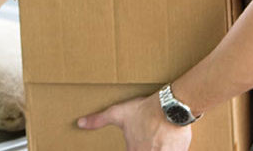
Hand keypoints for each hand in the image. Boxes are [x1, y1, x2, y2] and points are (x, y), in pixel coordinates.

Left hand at [77, 94, 192, 150]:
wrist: (171, 107)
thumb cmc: (144, 110)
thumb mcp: (118, 114)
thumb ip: (98, 120)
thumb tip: (79, 123)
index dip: (134, 148)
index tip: (136, 145)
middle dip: (147, 147)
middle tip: (148, 139)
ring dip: (158, 147)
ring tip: (157, 140)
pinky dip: (173, 148)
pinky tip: (170, 142)